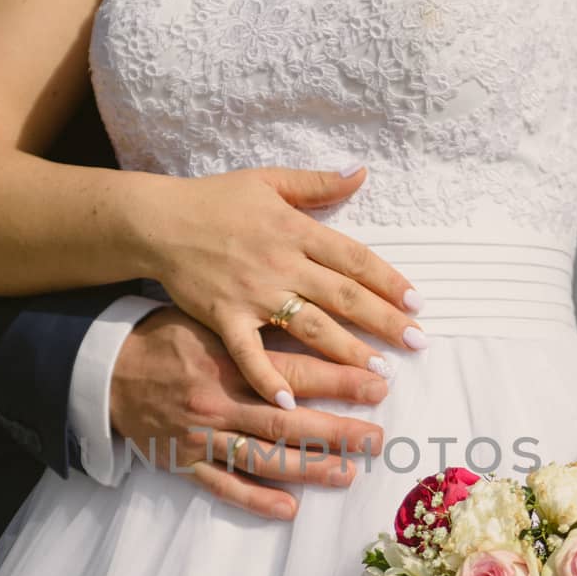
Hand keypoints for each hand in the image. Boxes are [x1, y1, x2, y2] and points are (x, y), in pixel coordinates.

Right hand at [109, 309, 387, 520]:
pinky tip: (289, 508)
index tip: (379, 384)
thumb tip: (313, 330)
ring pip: (262, 458)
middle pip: (288, 423)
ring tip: (347, 473)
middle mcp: (218, 403)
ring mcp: (201, 437)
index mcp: (228, 363)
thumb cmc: (164, 339)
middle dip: (337, 431)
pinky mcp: (184, 463)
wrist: (106, 371)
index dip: (339, 381)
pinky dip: (256, 500)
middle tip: (377, 437)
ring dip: (308, 469)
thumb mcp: (208, 322)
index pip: (294, 374)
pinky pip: (223, 486)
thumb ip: (254, 334)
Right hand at [135, 166, 425, 406]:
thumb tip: (361, 173)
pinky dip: (268, 377)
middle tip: (417, 344)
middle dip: (385, 322)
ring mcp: (253, 294)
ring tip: (379, 373)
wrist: (158, 221)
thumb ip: (317, 183)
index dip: (389, 281)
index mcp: (295, 230)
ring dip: (347, 352)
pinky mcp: (224, 318)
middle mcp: (281, 263)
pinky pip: (249, 353)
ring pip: (310, 327)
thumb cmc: (214, 199)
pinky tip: (291, 402)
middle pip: (343, 297)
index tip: (418, 304)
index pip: (353, 258)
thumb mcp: (268, 180)